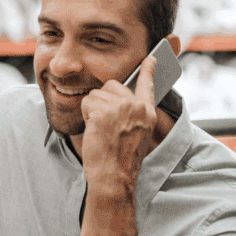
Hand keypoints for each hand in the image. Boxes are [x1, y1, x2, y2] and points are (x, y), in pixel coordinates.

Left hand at [79, 55, 157, 193]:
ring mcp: (121, 108)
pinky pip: (86, 103)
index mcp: (147, 113)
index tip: (150, 58)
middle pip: (111, 85)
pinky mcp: (104, 112)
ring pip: (95, 94)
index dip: (148, 70)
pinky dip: (85, 116)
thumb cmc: (120, 161)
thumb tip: (119, 99)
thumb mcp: (136, 135)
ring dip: (92, 111)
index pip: (148, 85)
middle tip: (105, 125)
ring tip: (101, 131)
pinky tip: (95, 132)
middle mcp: (137, 106)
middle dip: (101, 101)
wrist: (113, 177)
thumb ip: (132, 115)